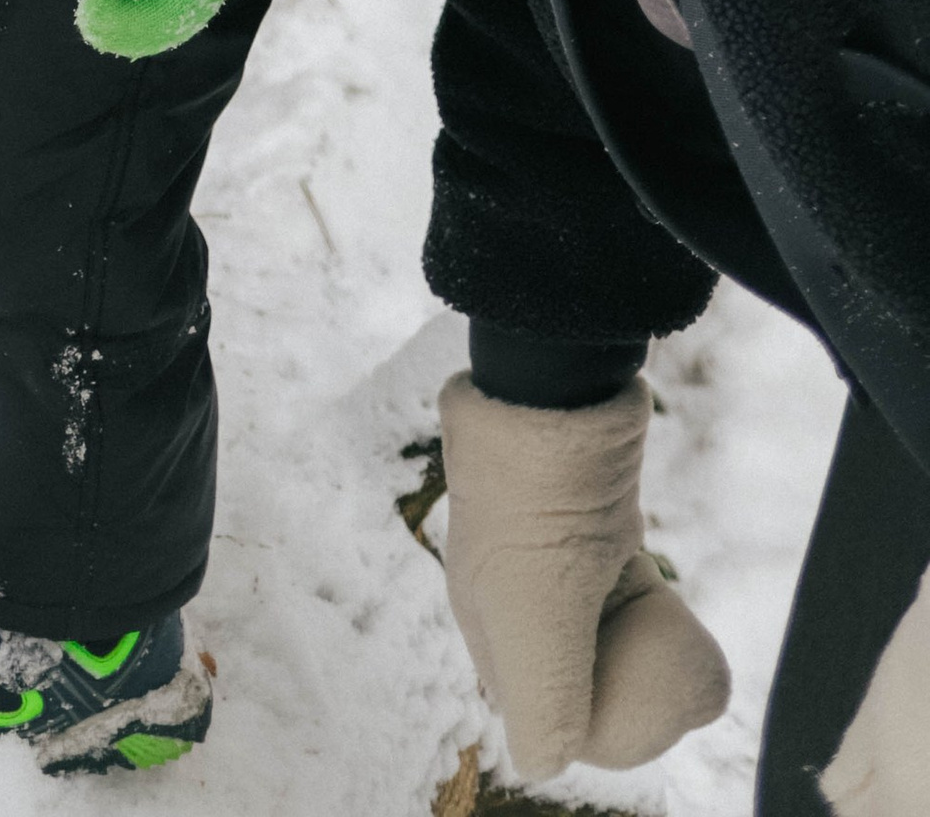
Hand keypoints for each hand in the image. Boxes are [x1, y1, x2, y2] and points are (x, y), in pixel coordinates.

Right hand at [438, 373, 729, 778]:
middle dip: (638, 689)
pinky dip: (651, 607)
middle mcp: (514, 607)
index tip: (646, 706)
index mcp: (489, 634)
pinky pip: (621, 597)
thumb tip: (543, 770)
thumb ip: (541, 705)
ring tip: (671, 618)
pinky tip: (665, 592)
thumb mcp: (538, 618)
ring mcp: (552, 568)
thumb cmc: (534, 511)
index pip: (550, 720)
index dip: (606, 731)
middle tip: (675, 662)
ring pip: (609, 641)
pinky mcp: (585, 533)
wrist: (552, 396)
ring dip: (649, 646)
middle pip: (585, 684)